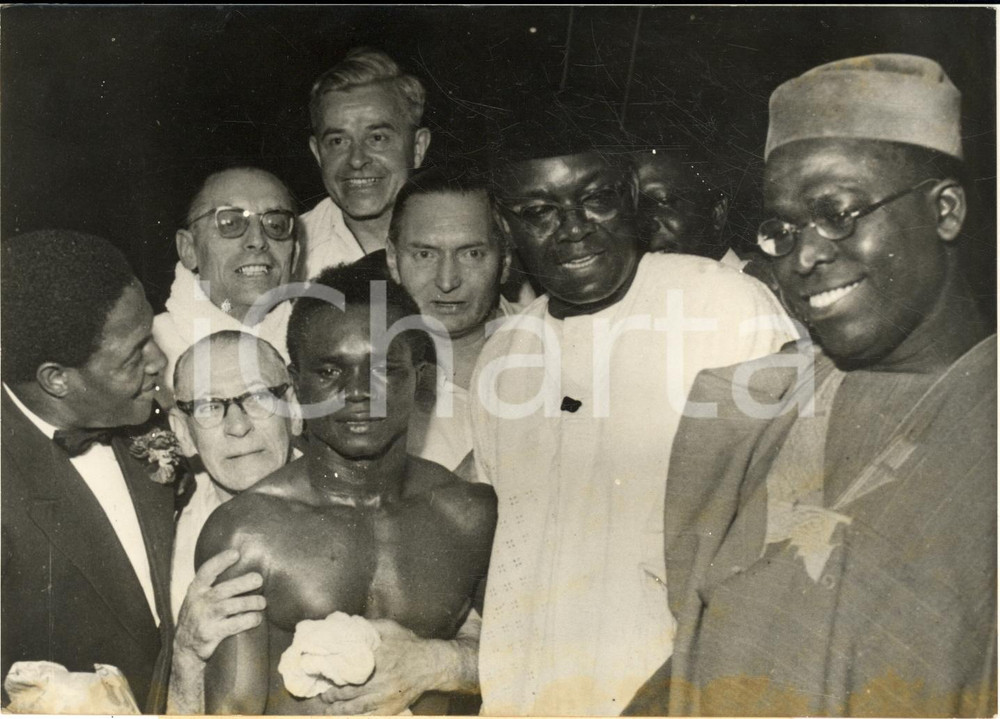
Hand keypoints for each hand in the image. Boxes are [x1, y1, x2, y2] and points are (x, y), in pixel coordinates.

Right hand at [173, 548, 265, 662]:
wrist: (184, 650)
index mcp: (195, 591)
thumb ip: (212, 587)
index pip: (206, 571)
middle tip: (259, 580)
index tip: (236, 553)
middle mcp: (198, 603)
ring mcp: (204, 619)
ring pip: (230, 607)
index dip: (221, 561)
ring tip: (262, 602)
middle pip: (222, 590)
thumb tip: (241, 572)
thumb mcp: (197, 600)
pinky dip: (248, 620)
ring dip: (250, 602)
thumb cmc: (198, 619)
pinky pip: (234, 625)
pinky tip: (257, 618)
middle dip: (243, 583)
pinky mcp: (210, 635)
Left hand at [319, 619, 439, 714]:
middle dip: (332, 696)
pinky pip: (369, 716)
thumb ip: (369, 626)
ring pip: (355, 708)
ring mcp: (385, 698)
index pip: (348, 671)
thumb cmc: (409, 645)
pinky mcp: (391, 709)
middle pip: (348, 693)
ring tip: (328, 709)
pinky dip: (356, 717)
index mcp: (377, 660)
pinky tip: (346, 716)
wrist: (431, 665)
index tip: (322, 675)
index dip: (332, 675)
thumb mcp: (390, 628)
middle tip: (323, 695)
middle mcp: (380, 681)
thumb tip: (346, 623)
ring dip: (338, 711)